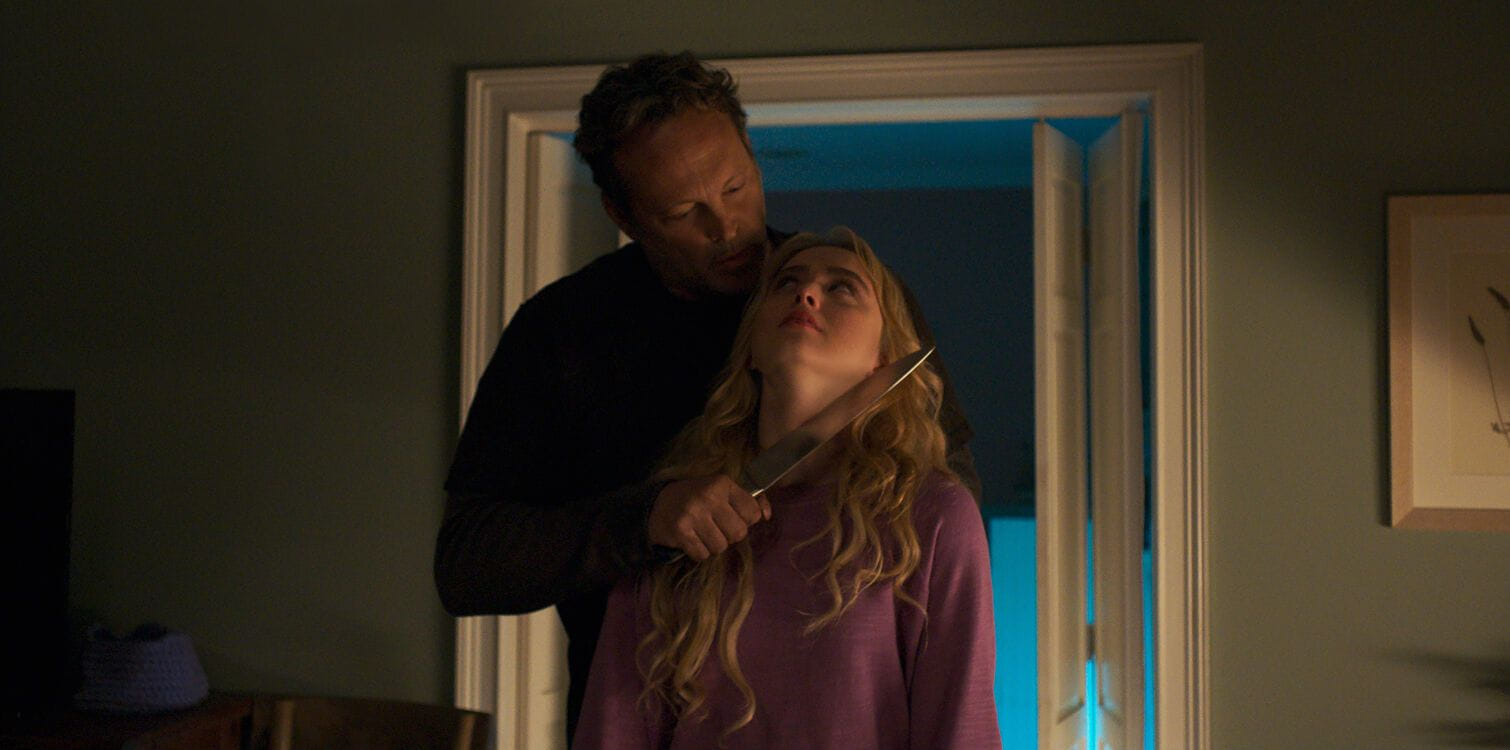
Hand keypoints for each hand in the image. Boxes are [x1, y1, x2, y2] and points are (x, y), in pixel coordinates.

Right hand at [648, 475, 771, 560]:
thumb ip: (749, 500)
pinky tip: (690, 539)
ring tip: (701, 533)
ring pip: (721, 547)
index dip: (745, 520)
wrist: (656, 503)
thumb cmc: (696, 497)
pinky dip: (698, 552)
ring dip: (712, 545)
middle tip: (715, 527)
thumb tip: (768, 516)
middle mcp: (709, 496)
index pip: (753, 513)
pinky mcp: (680, 532)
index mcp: (722, 483)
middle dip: (729, 535)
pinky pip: (702, 555)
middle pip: (738, 534)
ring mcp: (693, 514)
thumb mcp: (722, 490)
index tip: (731, 516)